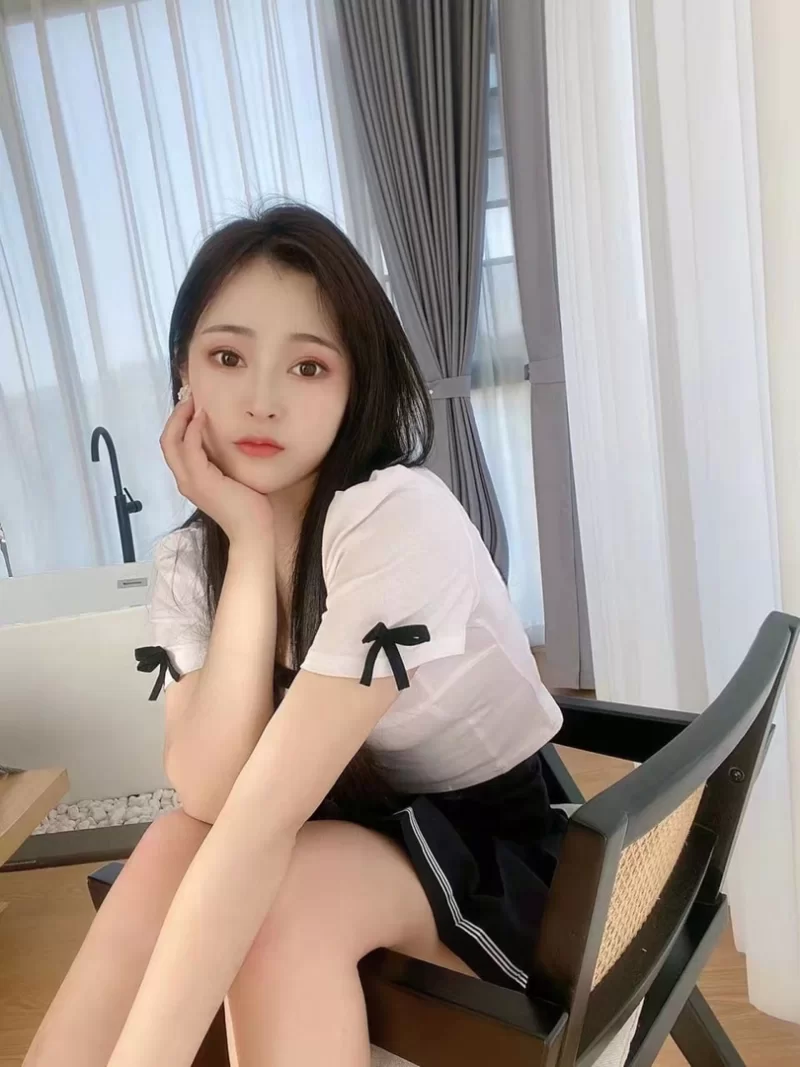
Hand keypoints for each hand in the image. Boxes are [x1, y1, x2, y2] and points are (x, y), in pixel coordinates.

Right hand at [160, 393, 272, 544]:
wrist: (253, 530)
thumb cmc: (248, 506)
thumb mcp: (231, 477)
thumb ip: (221, 462)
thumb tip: (225, 440)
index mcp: (190, 479)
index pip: (174, 446)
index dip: (178, 423)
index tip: (192, 404)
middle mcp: (184, 480)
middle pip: (166, 441)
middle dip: (176, 416)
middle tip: (189, 396)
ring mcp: (190, 482)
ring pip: (172, 442)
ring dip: (182, 418)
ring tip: (193, 401)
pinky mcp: (202, 481)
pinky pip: (190, 449)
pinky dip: (193, 430)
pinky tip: (204, 416)